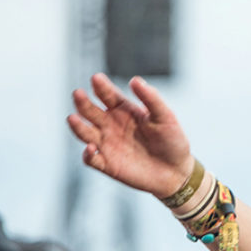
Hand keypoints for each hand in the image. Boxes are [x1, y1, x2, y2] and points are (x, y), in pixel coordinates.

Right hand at [67, 74, 193, 197]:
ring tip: (72, 118)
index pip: (107, 95)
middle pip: (90, 111)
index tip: (96, 79)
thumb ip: (151, 99)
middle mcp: (110, 124)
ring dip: (77, 126)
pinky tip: (91, 148)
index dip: (101, 87)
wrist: (177, 172)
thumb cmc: (173, 141)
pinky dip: (87, 154)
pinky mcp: (107, 164)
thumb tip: (135, 80)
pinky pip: (90, 159)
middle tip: (78, 94)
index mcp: (124, 110)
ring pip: (84, 132)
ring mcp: (106, 144)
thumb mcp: (166, 118)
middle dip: (82, 102)